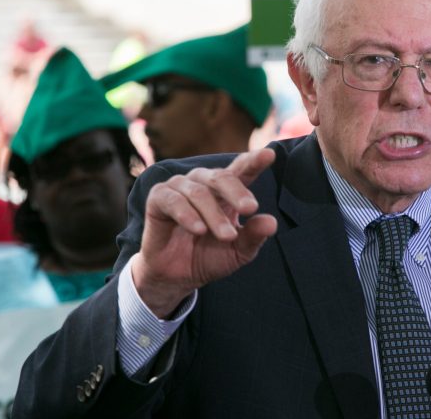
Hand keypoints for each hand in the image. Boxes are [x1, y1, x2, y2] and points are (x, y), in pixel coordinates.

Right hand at [131, 148, 277, 317]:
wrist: (178, 277)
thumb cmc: (211, 256)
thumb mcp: (238, 251)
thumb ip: (254, 236)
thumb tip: (272, 223)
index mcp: (226, 190)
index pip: (242, 170)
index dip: (254, 161)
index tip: (269, 154)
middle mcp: (203, 182)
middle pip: (222, 177)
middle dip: (237, 192)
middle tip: (250, 208)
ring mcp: (180, 187)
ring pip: (199, 192)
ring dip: (214, 215)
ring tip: (227, 237)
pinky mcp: (159, 198)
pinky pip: (173, 200)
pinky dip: (188, 215)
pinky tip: (199, 230)